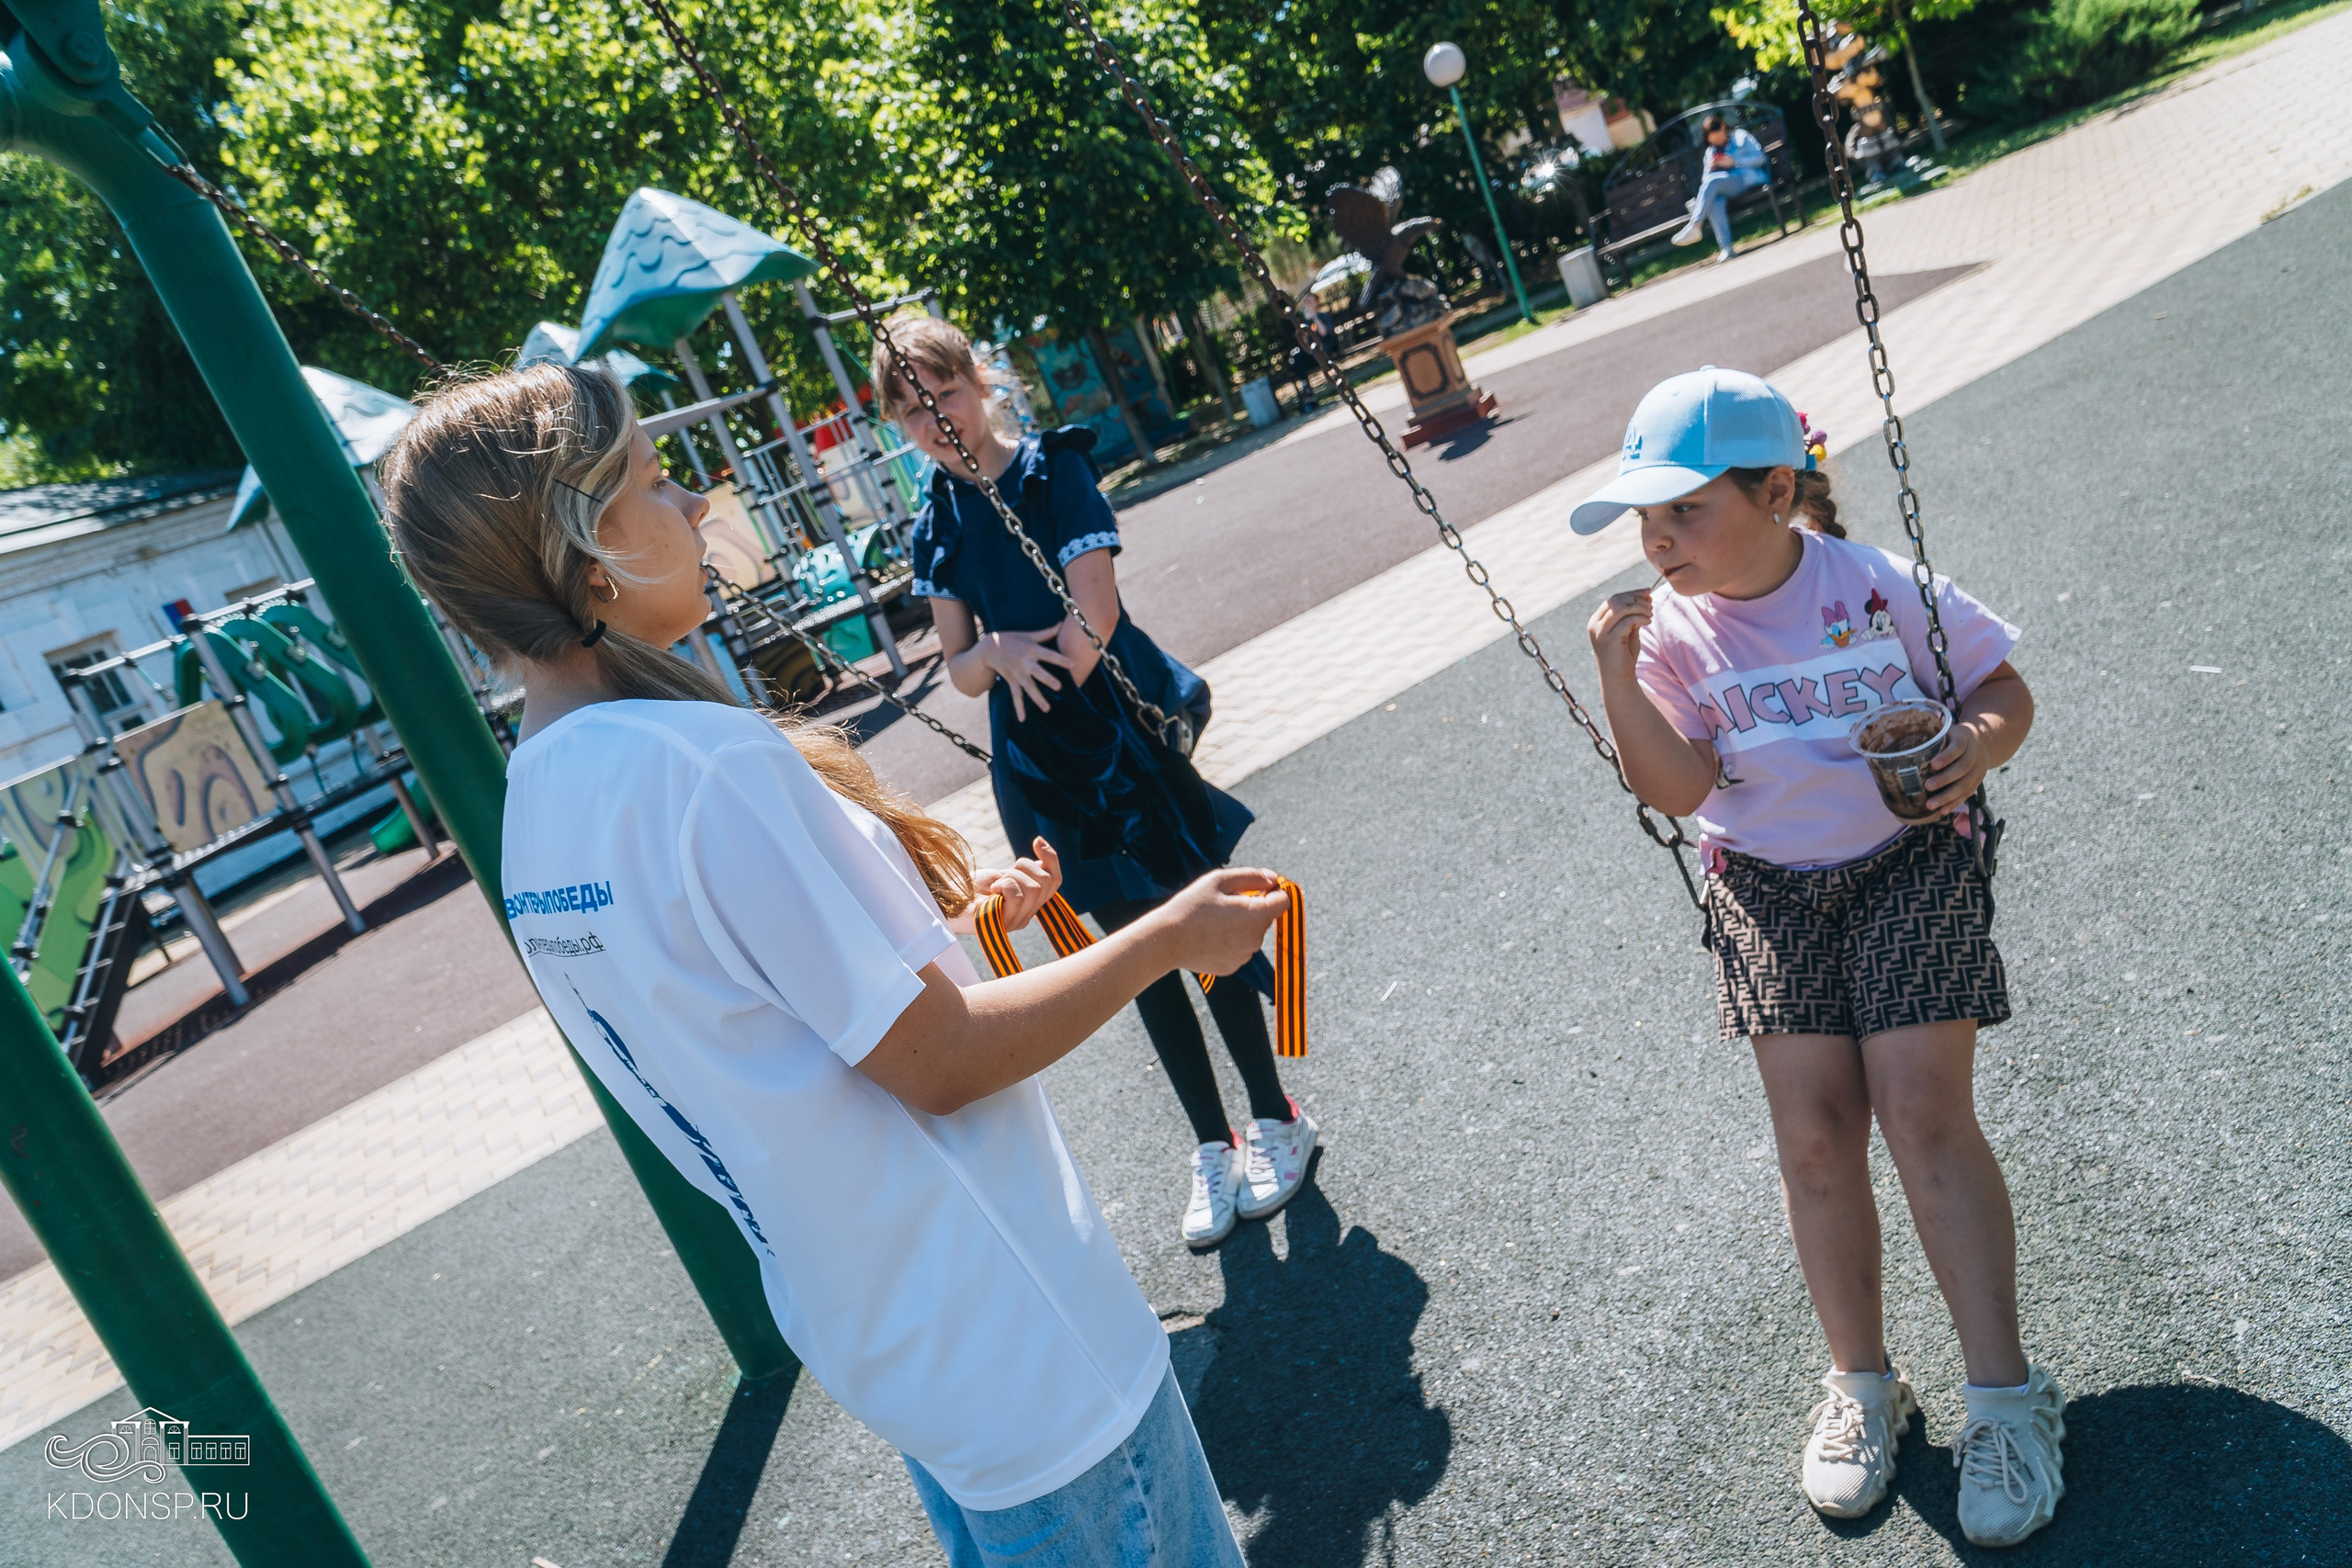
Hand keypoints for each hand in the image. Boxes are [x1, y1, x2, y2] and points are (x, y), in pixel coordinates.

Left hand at [977, 838, 1061, 930]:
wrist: (945, 902)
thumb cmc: (971, 889)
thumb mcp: (1002, 873)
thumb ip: (1024, 870)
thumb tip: (1042, 844)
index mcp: (1030, 903)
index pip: (1056, 880)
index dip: (1051, 858)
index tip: (1036, 841)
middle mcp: (1027, 914)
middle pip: (1046, 883)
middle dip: (1025, 868)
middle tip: (1003, 874)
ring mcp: (1015, 921)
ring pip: (1033, 889)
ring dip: (1012, 877)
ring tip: (995, 884)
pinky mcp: (1002, 922)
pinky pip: (1017, 896)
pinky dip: (1005, 885)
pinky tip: (992, 891)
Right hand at [982, 630, 1073, 719]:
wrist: (990, 647)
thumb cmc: (1013, 639)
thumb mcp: (1029, 635)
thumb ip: (1046, 633)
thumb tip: (1061, 624)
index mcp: (1032, 650)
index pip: (1049, 655)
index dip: (1061, 659)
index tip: (1073, 664)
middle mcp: (1025, 662)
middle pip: (1038, 672)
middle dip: (1047, 679)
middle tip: (1059, 687)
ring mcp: (1017, 673)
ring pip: (1028, 687)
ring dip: (1037, 698)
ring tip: (1047, 709)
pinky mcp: (1011, 681)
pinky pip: (1015, 695)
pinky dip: (1019, 707)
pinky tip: (1023, 719)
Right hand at [1151, 868, 1286, 977]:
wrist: (1167, 940)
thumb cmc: (1191, 907)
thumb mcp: (1219, 880)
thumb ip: (1251, 876)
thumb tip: (1273, 878)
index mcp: (1256, 915)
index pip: (1284, 900)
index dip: (1273, 890)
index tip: (1257, 887)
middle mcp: (1255, 939)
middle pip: (1266, 917)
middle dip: (1252, 907)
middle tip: (1224, 902)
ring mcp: (1245, 956)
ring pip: (1252, 933)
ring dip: (1241, 925)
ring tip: (1214, 920)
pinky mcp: (1233, 966)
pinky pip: (1240, 948)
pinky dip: (1231, 940)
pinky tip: (1210, 935)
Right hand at [1587, 589, 1651, 681]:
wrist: (1618, 679)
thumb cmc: (1624, 655)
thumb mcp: (1629, 630)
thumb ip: (1634, 614)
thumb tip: (1647, 594)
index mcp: (1596, 620)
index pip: (1613, 599)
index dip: (1632, 593)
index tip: (1648, 591)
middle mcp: (1595, 625)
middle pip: (1616, 600)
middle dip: (1637, 599)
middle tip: (1651, 605)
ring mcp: (1600, 632)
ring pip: (1622, 608)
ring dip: (1640, 608)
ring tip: (1650, 615)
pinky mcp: (1610, 640)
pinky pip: (1628, 621)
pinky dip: (1640, 618)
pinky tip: (1648, 622)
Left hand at [1922, 720, 1988, 814]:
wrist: (1980, 743)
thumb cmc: (1951, 738)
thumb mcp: (1944, 731)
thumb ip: (1929, 737)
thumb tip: (1900, 747)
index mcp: (1964, 738)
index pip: (1958, 747)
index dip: (1947, 756)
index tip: (1933, 764)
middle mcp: (1974, 753)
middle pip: (1963, 767)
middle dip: (1945, 779)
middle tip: (1928, 786)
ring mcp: (1978, 768)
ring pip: (1966, 784)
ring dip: (1948, 796)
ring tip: (1930, 804)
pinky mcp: (1978, 781)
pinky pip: (1968, 793)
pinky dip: (1955, 802)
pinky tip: (1943, 810)